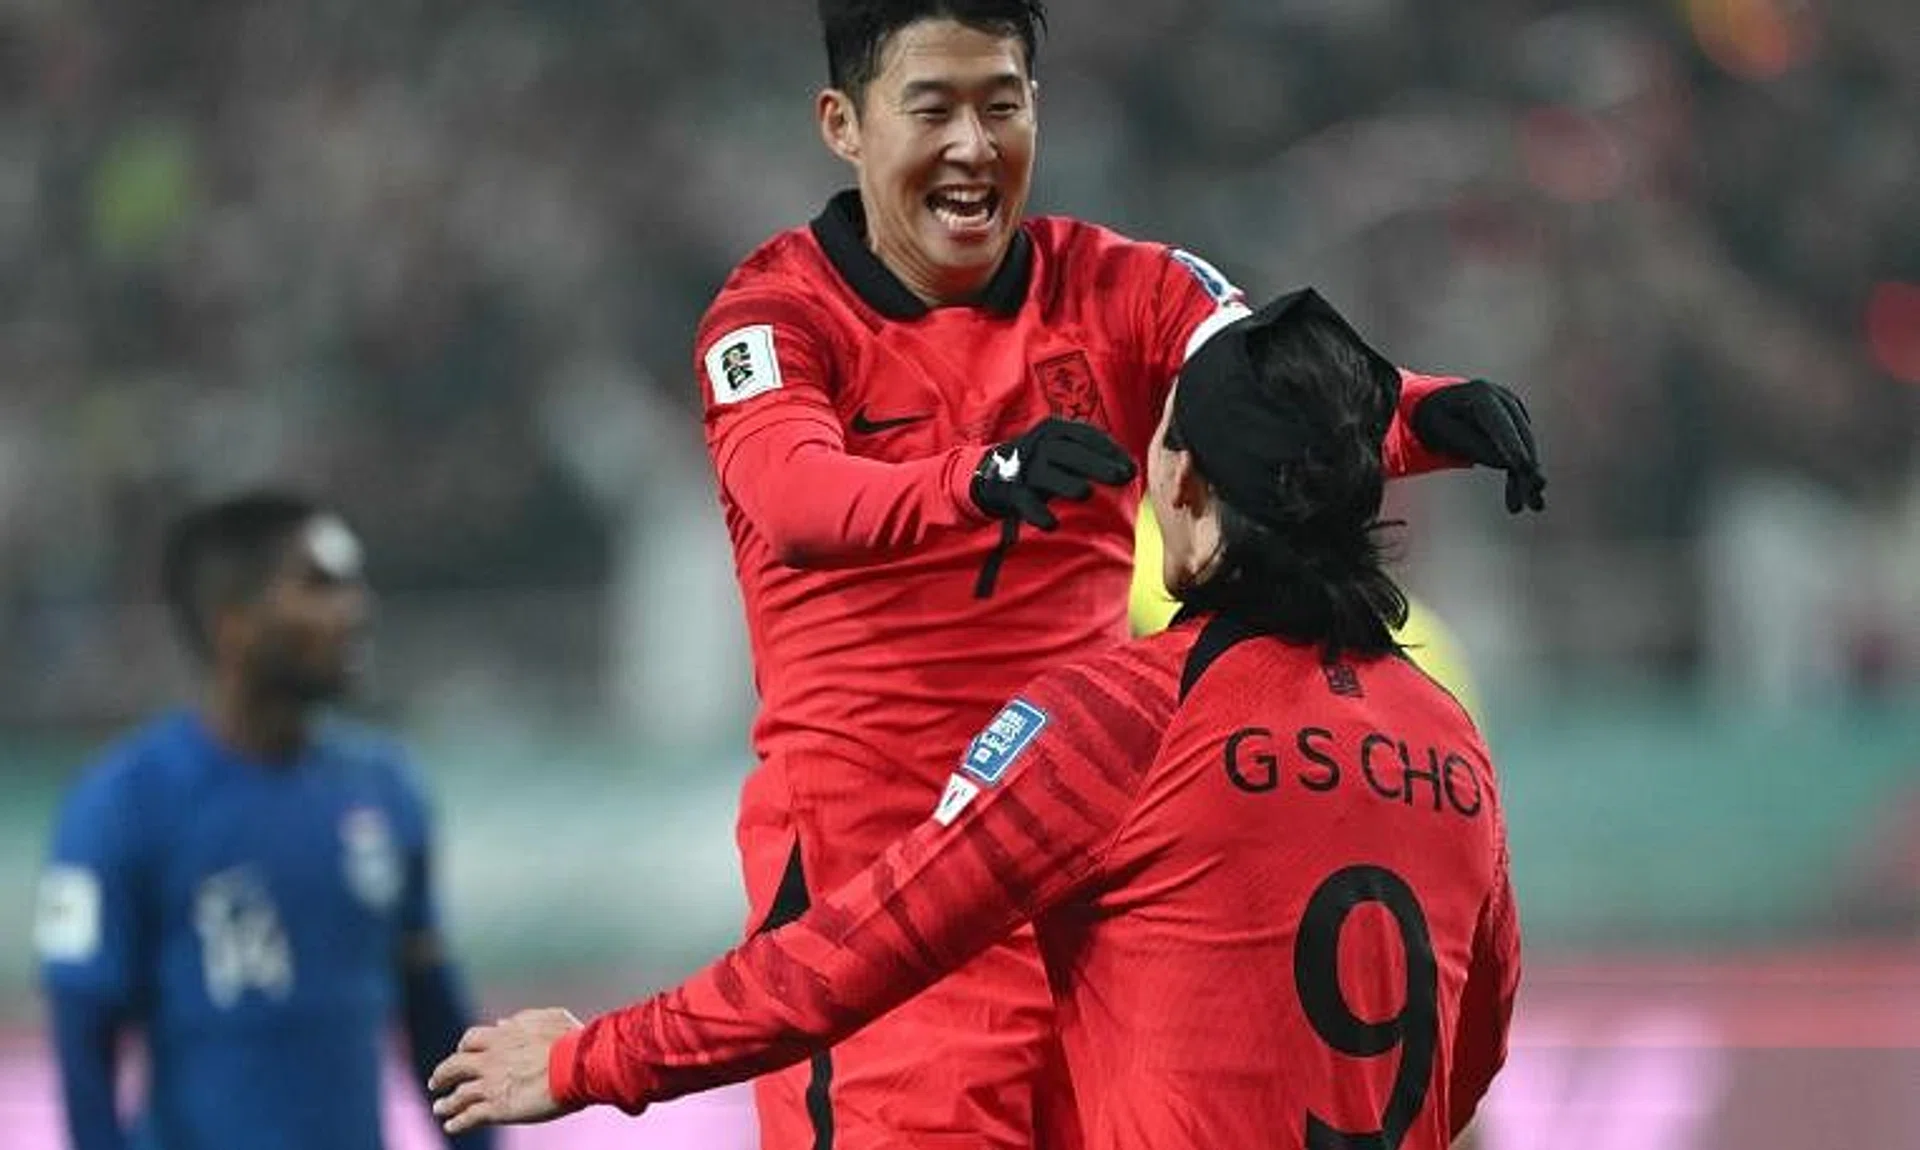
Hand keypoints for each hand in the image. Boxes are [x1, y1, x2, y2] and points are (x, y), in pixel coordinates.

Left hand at [429, 1008, 583, 1134]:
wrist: (577, 1065)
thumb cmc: (571, 1040)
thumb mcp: (548, 1018)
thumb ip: (522, 1019)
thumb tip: (501, 1023)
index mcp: (502, 1037)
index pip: (471, 1040)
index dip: (463, 1048)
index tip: (461, 1052)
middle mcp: (490, 1060)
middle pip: (454, 1067)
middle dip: (442, 1074)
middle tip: (436, 1082)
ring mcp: (491, 1085)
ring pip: (458, 1095)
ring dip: (446, 1103)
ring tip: (439, 1108)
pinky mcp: (497, 1108)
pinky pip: (469, 1117)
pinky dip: (457, 1122)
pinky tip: (451, 1127)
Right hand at [970, 417, 1136, 529]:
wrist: (993, 475)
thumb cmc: (1044, 463)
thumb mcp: (1064, 449)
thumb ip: (1092, 454)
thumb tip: (1131, 471)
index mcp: (1054, 430)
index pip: (1085, 435)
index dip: (1109, 450)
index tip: (1131, 468)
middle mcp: (1038, 445)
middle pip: (1068, 452)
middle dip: (1096, 464)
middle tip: (1121, 478)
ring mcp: (1023, 468)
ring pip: (1045, 473)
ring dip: (1065, 483)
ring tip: (1085, 493)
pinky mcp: (1011, 491)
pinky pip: (1024, 502)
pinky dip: (1037, 513)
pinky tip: (1052, 524)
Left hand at [1411, 380, 1546, 512]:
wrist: (1435, 403)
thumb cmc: (1433, 416)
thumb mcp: (1440, 429)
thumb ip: (1470, 443)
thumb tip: (1505, 461)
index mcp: (1481, 395)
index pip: (1500, 423)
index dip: (1512, 445)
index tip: (1523, 466)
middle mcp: (1503, 400)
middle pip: (1520, 438)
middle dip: (1527, 468)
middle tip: (1535, 495)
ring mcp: (1512, 413)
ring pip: (1525, 449)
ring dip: (1527, 479)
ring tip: (1534, 506)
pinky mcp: (1514, 428)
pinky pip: (1519, 455)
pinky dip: (1517, 478)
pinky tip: (1515, 503)